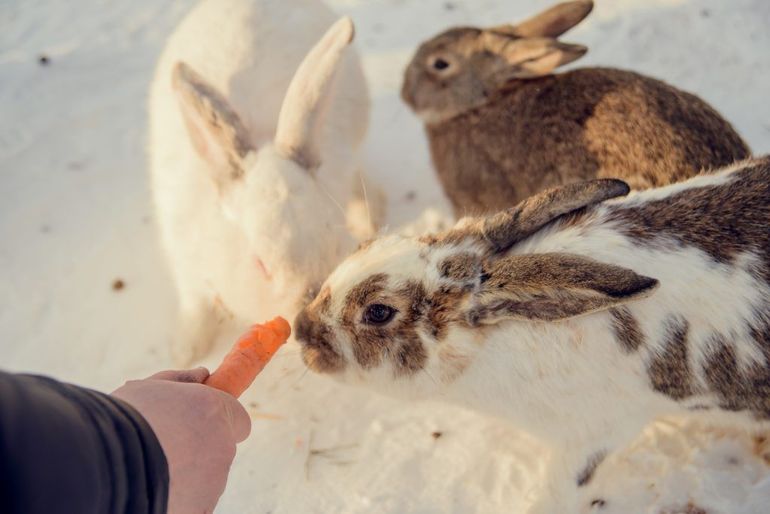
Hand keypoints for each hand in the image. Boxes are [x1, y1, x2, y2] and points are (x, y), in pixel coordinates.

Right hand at [112, 368, 250, 513]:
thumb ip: (181, 380)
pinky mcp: (200, 510)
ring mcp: (214, 484)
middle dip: (198, 449)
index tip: (198, 424)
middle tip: (164, 449)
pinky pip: (196, 504)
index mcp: (215, 411)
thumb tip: (203, 374)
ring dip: (186, 475)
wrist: (99, 464)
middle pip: (219, 450)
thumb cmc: (122, 420)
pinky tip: (151, 493)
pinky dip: (180, 499)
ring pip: (206, 480)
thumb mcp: (148, 387)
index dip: (218, 422)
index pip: (238, 419)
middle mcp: (223, 447)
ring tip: (149, 470)